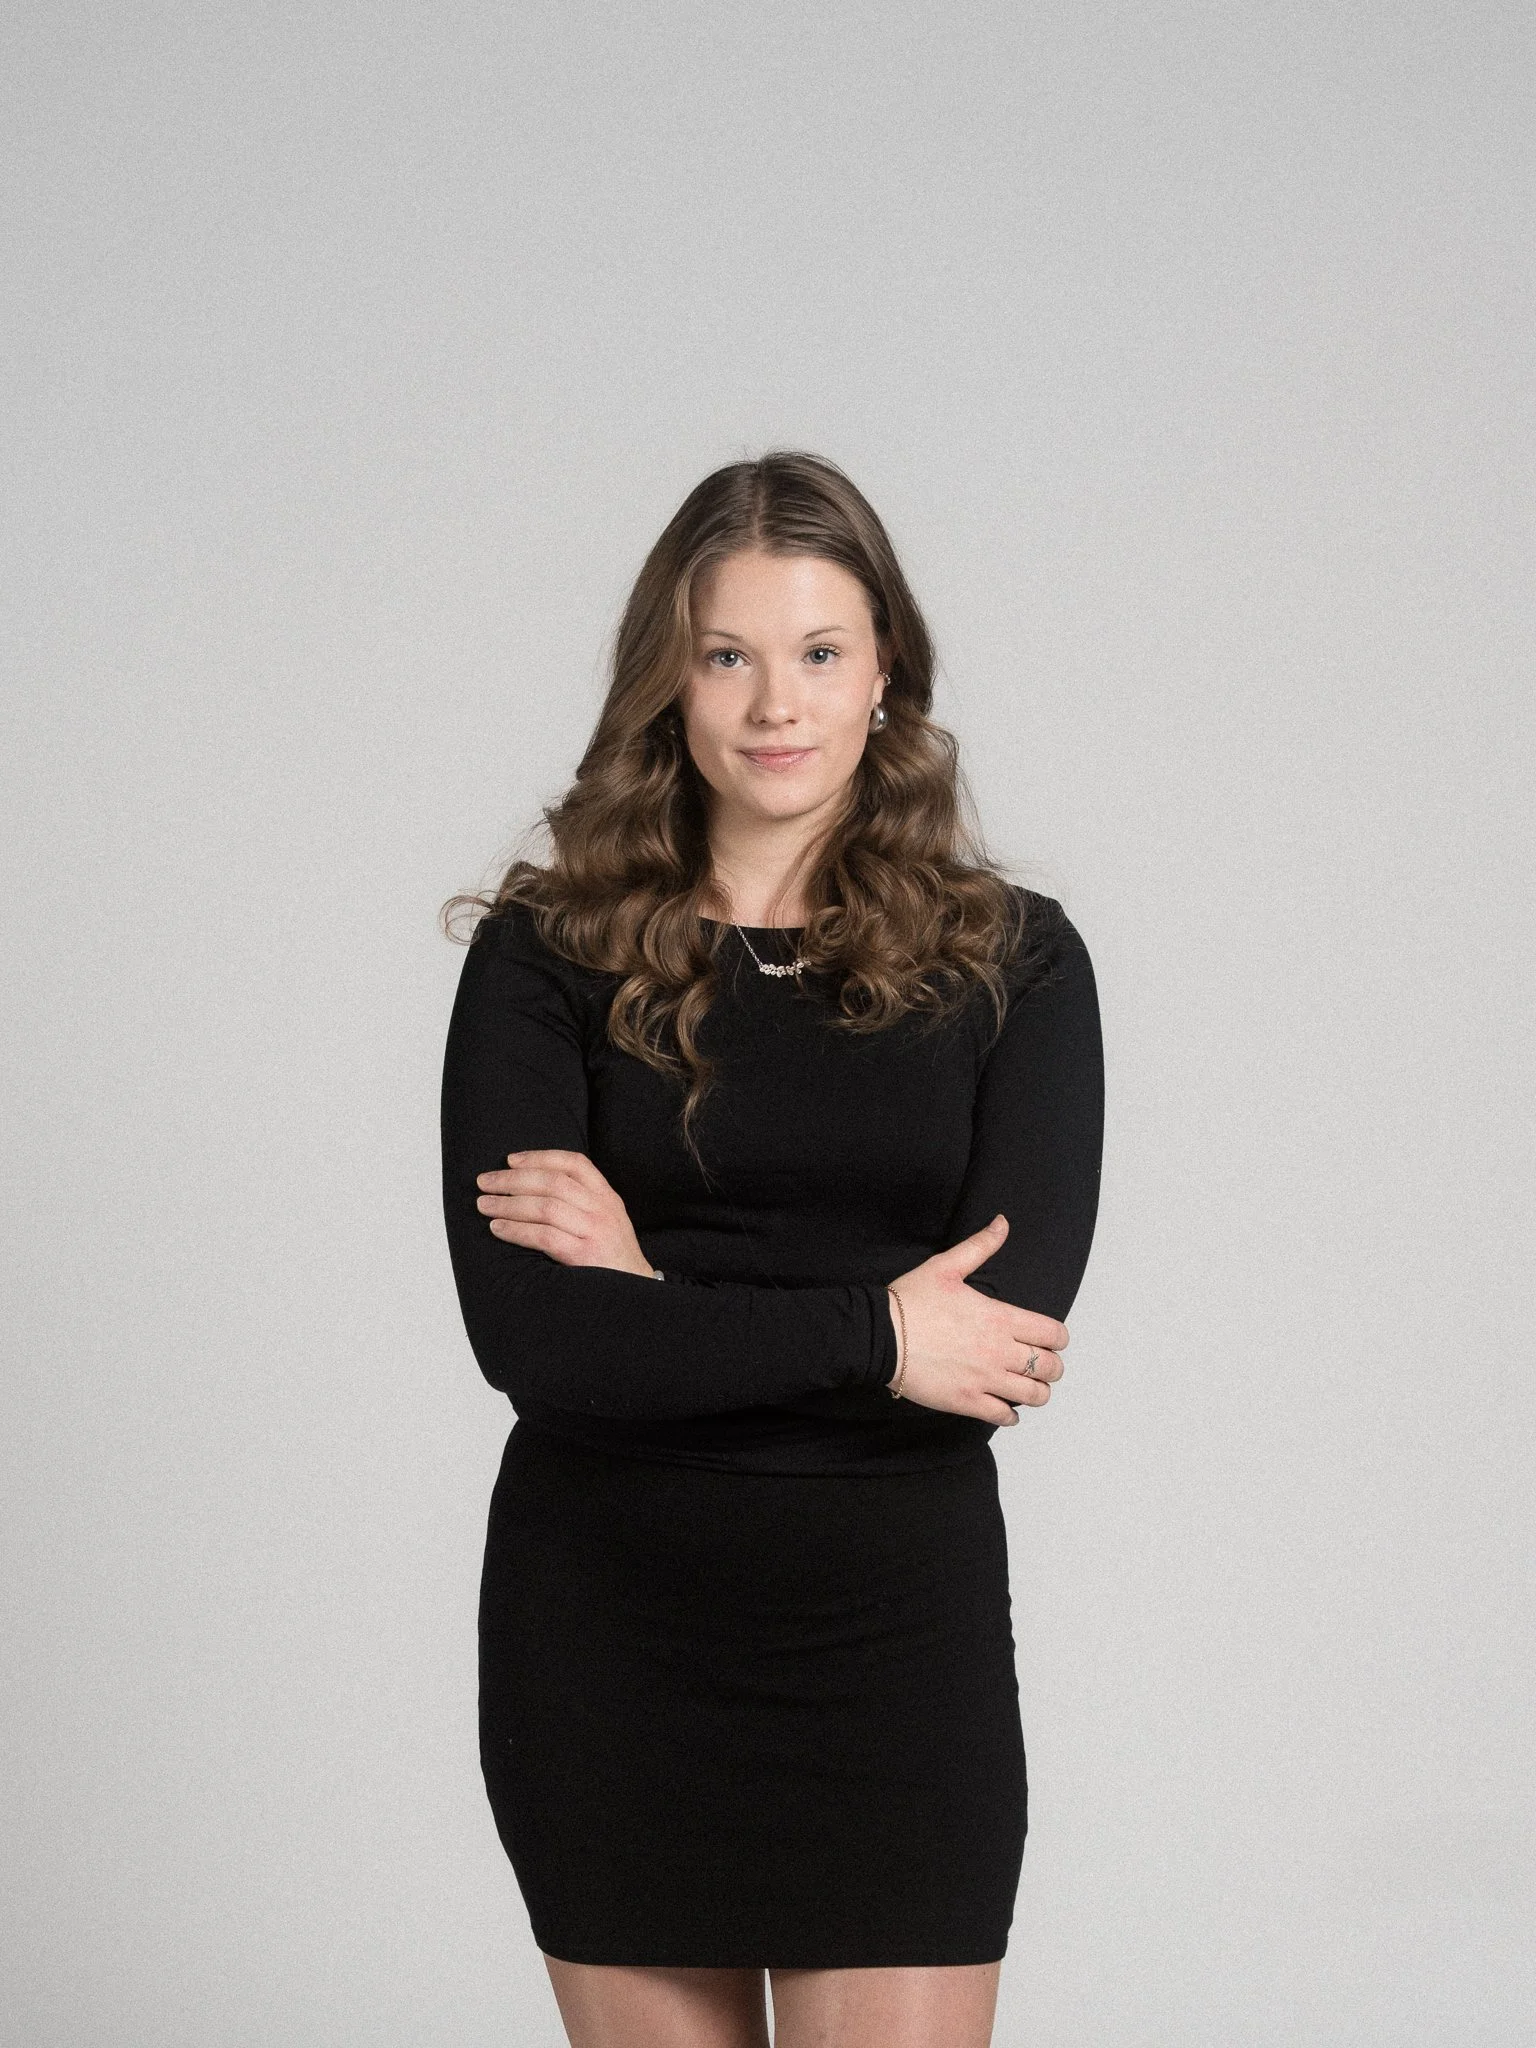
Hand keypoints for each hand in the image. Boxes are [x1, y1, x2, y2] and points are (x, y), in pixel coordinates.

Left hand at [475, 1150, 655, 1278]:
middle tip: (484, 1182)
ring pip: (545, 1206)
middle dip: (513, 1179)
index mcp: (607, 1197)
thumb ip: (581, 1203)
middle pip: (553, 1182)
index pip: (575, 1163)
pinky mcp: (585, 1256)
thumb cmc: (612, 1259)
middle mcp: (603, 1209)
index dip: (540, 1157)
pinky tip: (498, 1228)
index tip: (511, 1160)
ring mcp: (596, 1231)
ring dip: (508, 1203)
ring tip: (484, 1205)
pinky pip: (544, 1236)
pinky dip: (516, 1230)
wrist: (638, 1295)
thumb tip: (531, 1188)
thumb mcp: (606, 1222)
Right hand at [887, 1215, 1067, 1425]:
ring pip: (1033, 1396)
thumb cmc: (910, 1300)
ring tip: (1027, 1387)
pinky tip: (1005, 1407)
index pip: (1053, 1334)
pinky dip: (1010, 1414)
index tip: (1051, 1339)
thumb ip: (980, 1246)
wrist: (879, 1335)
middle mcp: (998, 1350)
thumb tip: (1002, 1223)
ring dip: (1037, 1392)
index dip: (1059, 1338)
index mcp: (999, 1318)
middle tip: (1041, 1364)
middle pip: (1050, 1368)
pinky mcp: (966, 1401)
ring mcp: (984, 1379)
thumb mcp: (946, 1266)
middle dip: (1052, 1367)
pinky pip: (1003, 1416)